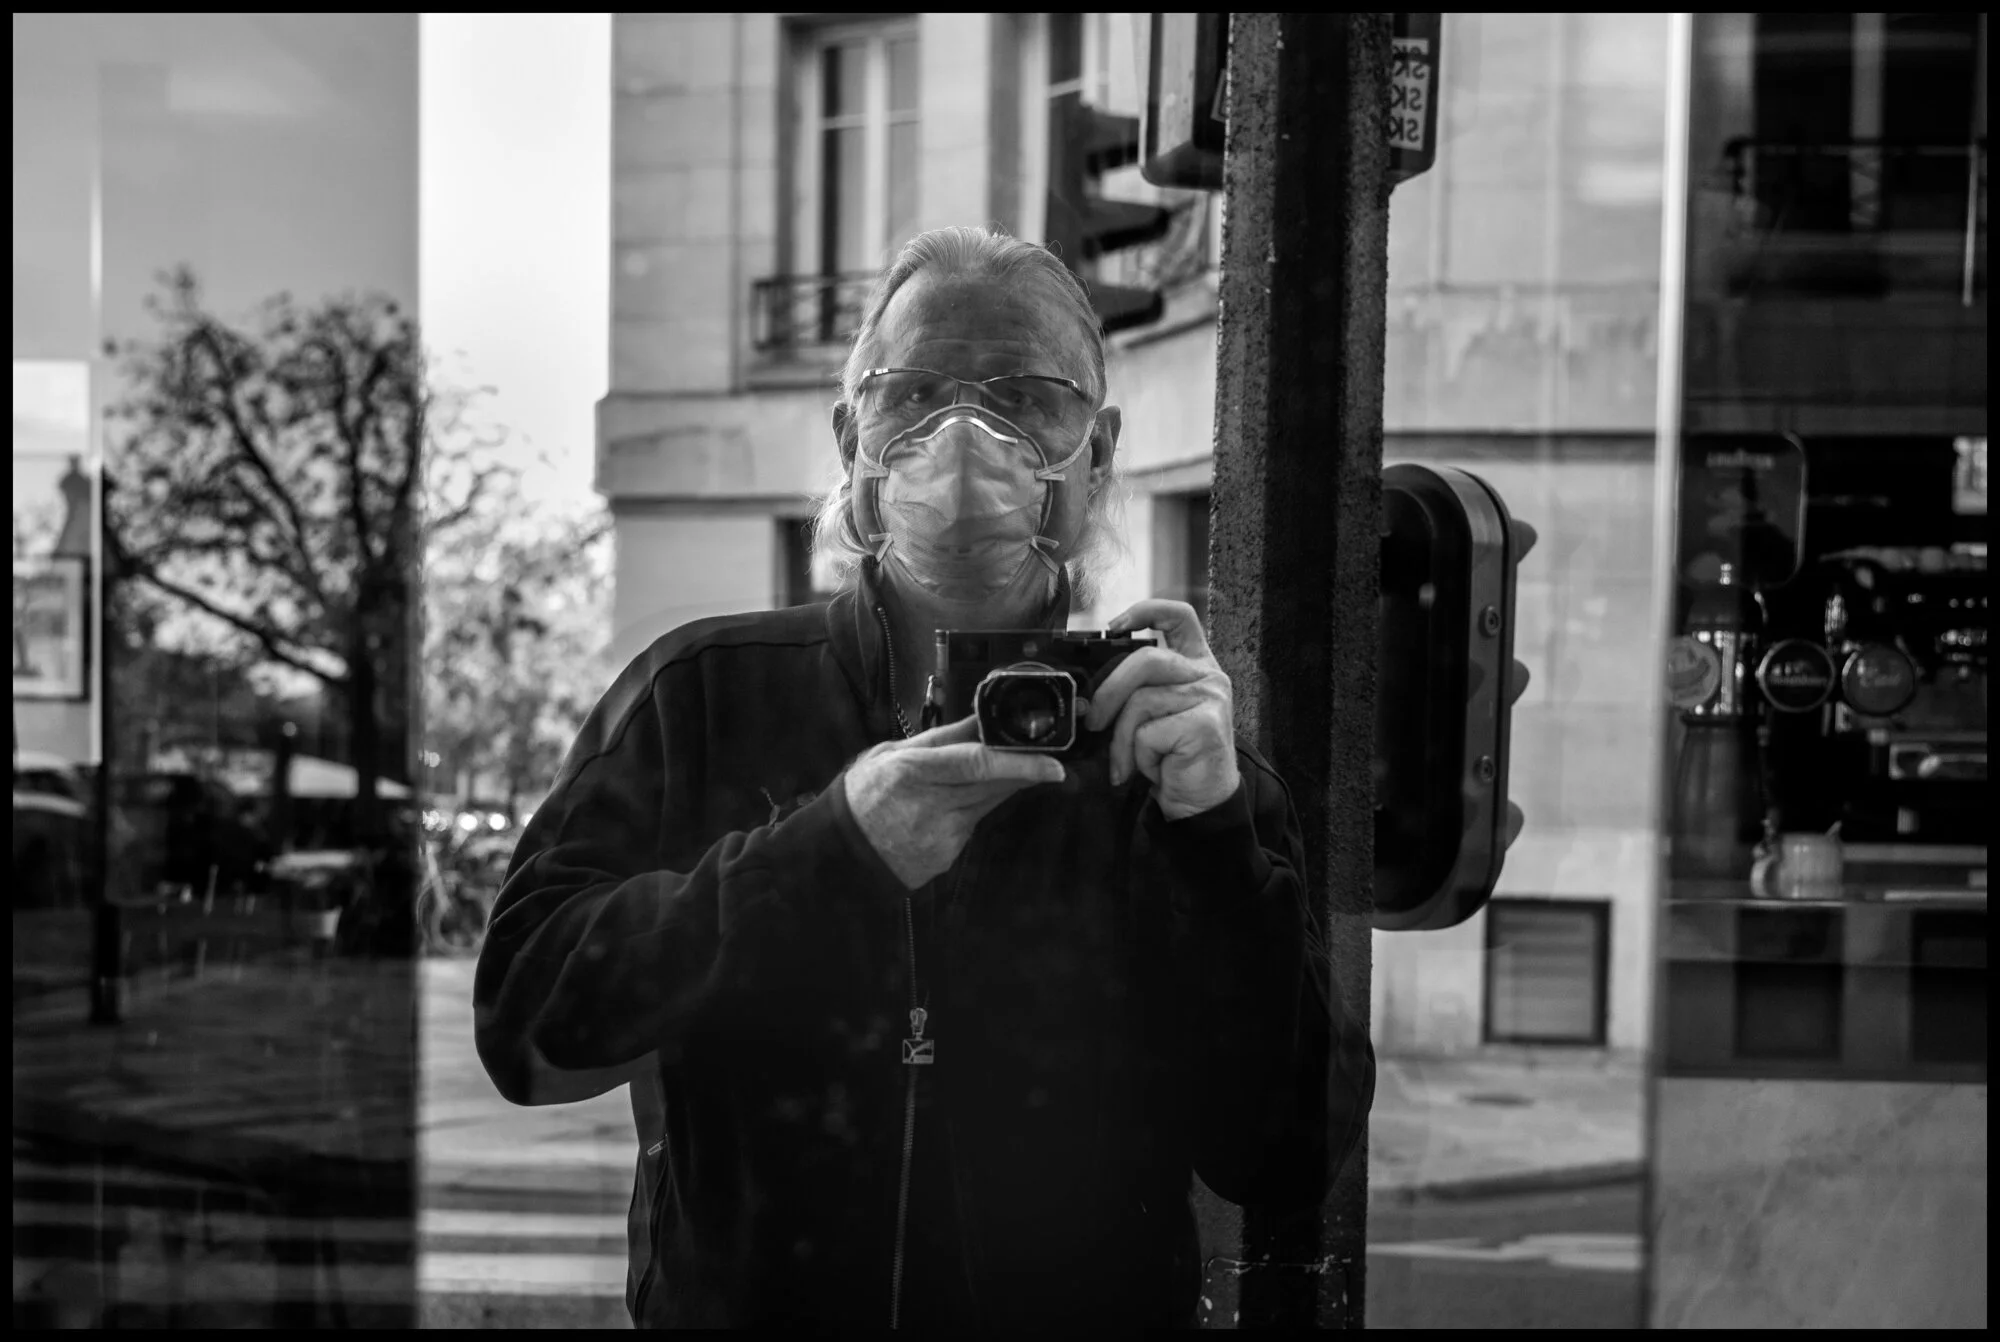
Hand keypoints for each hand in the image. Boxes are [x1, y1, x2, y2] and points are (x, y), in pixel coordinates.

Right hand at [843, 715, 1065, 889]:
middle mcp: (930, 805)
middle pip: (993, 785)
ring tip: (987, 775)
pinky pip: (971, 826)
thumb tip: (981, 718)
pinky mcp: (945, 857)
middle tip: (1046, 759)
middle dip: (1023, 771)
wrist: (841, 851)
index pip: (979, 764)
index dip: (1022, 764)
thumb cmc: (865, 792)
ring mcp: (940, 836)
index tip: (1055, 765)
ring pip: (988, 805)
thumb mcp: (894, 753)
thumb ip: (942, 738)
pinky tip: (950, 807)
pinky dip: (971, 812)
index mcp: (913, 770)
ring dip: (1000, 787)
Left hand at [1083, 600, 1239, 819]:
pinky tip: (1154, 770)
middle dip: (1109, 692)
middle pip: (1146, 660)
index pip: (1179, 617)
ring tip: (1126, 762)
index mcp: (1196, 665)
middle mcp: (1208, 676)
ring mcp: (1210, 698)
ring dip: (1122, 738)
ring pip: (1141, 699)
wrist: (1201, 803)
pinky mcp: (1204, 724)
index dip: (1146, 610)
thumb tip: (1088, 695)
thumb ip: (1135, 691)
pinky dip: (1139, 756)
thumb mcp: (1152, 717)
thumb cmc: (1173, 758)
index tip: (1115, 625)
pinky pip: (1148, 731)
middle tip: (1094, 723)